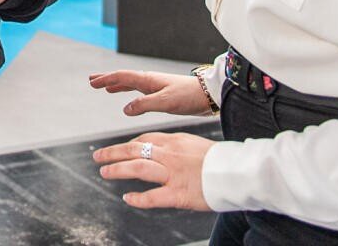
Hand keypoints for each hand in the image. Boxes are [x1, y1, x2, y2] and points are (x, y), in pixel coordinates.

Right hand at [88, 70, 214, 116]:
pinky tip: (128, 98)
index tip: (93, 82)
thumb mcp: (165, 102)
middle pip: (124, 78)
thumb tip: (125, 109)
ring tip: (106, 87)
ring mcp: (155, 86)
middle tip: (92, 81)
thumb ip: (145, 104)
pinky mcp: (162, 94)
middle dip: (108, 79)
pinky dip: (128, 92)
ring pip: (131, 84)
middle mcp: (150, 80)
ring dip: (117, 85)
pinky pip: (139, 90)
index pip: (122, 77)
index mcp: (148, 80)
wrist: (208, 95)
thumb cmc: (188, 96)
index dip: (106, 80)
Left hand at [94, 131, 214, 210]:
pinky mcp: (178, 194)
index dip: (127, 144)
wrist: (238, 172)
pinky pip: (152, 196)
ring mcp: (173, 174)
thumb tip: (163, 149)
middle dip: (113, 152)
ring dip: (118, 169)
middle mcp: (170, 155)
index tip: (119, 149)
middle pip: (134, 150)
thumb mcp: (195, 144)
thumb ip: (177, 147)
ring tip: (104, 173)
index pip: (144, 140)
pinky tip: (127, 198)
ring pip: (138, 168)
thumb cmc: (221, 160)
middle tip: (98, 157)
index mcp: (175, 141)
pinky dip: (138, 198)